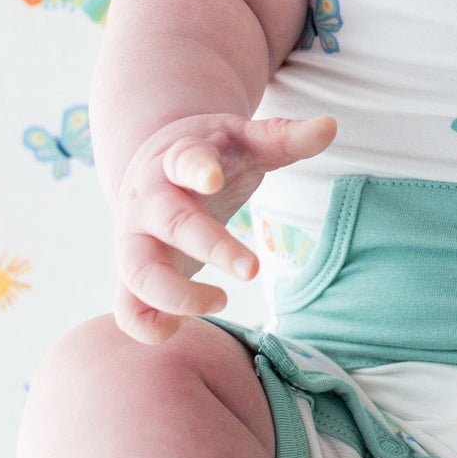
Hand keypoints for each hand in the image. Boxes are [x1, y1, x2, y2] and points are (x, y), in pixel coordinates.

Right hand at [111, 112, 335, 343]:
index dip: (197, 169)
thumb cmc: (212, 155)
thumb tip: (330, 126)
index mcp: (178, 159)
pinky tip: (176, 331)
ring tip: (222, 301)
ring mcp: (135, 237)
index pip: (184, 160)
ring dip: (175, 295)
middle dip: (209, 247)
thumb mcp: (245, 139)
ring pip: (137, 271)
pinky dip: (144, 325)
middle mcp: (150, 199)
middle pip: (170, 223)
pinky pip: (125, 306)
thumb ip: (284, 137)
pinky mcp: (132, 271)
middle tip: (253, 270)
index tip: (214, 180)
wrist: (156, 164)